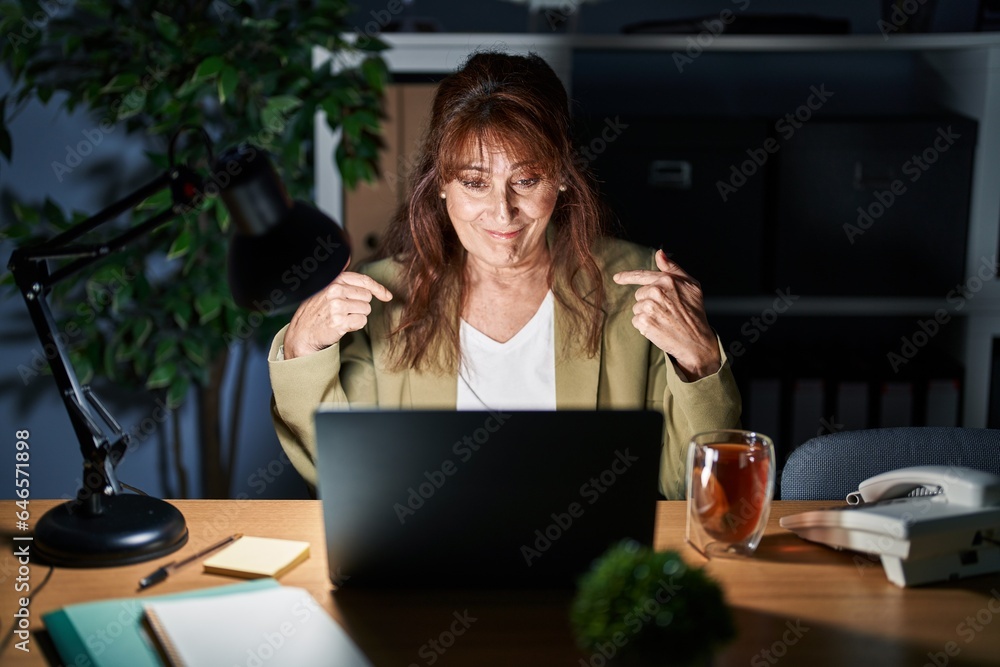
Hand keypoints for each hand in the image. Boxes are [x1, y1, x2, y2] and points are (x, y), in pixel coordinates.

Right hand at [282, 271, 392, 358]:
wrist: (303, 333)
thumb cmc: (317, 311)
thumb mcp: (325, 288)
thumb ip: (340, 277)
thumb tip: (348, 257)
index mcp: (334, 281)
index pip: (364, 281)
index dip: (379, 289)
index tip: (387, 296)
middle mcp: (335, 290)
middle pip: (367, 297)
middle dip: (360, 305)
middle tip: (345, 310)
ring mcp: (337, 306)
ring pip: (366, 310)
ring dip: (358, 315)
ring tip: (342, 317)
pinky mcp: (339, 322)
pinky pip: (361, 322)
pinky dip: (355, 326)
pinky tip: (342, 325)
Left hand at [613, 249, 720, 380]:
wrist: (696, 340)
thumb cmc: (695, 312)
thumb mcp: (691, 284)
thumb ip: (673, 268)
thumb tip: (659, 253)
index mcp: (666, 280)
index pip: (642, 275)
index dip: (627, 276)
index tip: (616, 278)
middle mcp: (656, 292)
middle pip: (639, 294)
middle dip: (649, 301)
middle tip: (666, 310)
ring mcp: (649, 307)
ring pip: (637, 308)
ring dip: (647, 314)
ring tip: (664, 319)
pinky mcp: (645, 322)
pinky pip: (636, 321)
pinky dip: (644, 325)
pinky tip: (658, 328)